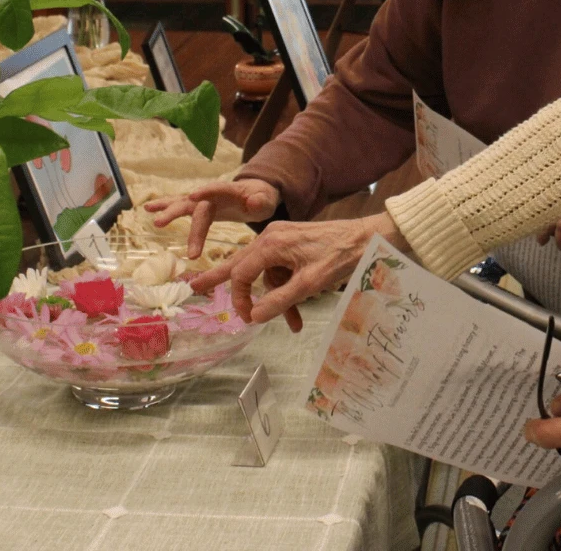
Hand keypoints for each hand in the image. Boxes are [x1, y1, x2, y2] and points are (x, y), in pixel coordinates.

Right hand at [143, 179, 279, 258]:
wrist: (256, 195)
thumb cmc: (261, 199)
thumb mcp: (266, 201)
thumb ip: (261, 201)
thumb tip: (253, 202)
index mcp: (229, 191)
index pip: (217, 190)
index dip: (206, 192)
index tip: (193, 196)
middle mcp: (212, 193)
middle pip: (194, 202)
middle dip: (176, 211)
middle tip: (160, 223)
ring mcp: (203, 199)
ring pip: (182, 203)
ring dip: (166, 209)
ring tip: (148, 212)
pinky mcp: (198, 207)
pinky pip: (180, 206)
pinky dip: (165, 207)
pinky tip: (147, 209)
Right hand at [190, 213, 408, 332]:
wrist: (367, 238)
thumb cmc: (340, 257)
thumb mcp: (310, 284)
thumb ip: (280, 301)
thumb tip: (253, 317)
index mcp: (272, 242)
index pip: (242, 272)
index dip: (241, 298)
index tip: (247, 319)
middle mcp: (272, 236)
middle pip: (242, 264)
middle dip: (224, 281)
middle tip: (194, 288)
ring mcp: (283, 239)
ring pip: (268, 274)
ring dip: (277, 299)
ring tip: (294, 324)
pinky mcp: (294, 244)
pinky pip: (282, 271)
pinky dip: (289, 290)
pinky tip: (300, 312)